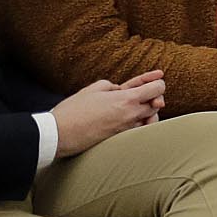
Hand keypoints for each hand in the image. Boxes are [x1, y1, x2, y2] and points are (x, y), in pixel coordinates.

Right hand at [51, 75, 165, 154]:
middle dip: (154, 96)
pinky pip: (139, 130)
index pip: (157, 88)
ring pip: (150, 118)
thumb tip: (120, 89)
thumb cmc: (73, 110)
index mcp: (127, 100)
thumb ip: (112, 86)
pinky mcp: (121, 140)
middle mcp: (132, 115)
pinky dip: (141, 123)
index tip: (158, 76)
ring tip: (140, 104)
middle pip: (157, 103)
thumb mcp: (93, 89)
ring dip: (148, 110)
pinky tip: (133, 118)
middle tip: (145, 91)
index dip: (157, 81)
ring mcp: (128, 129)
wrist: (58, 134)